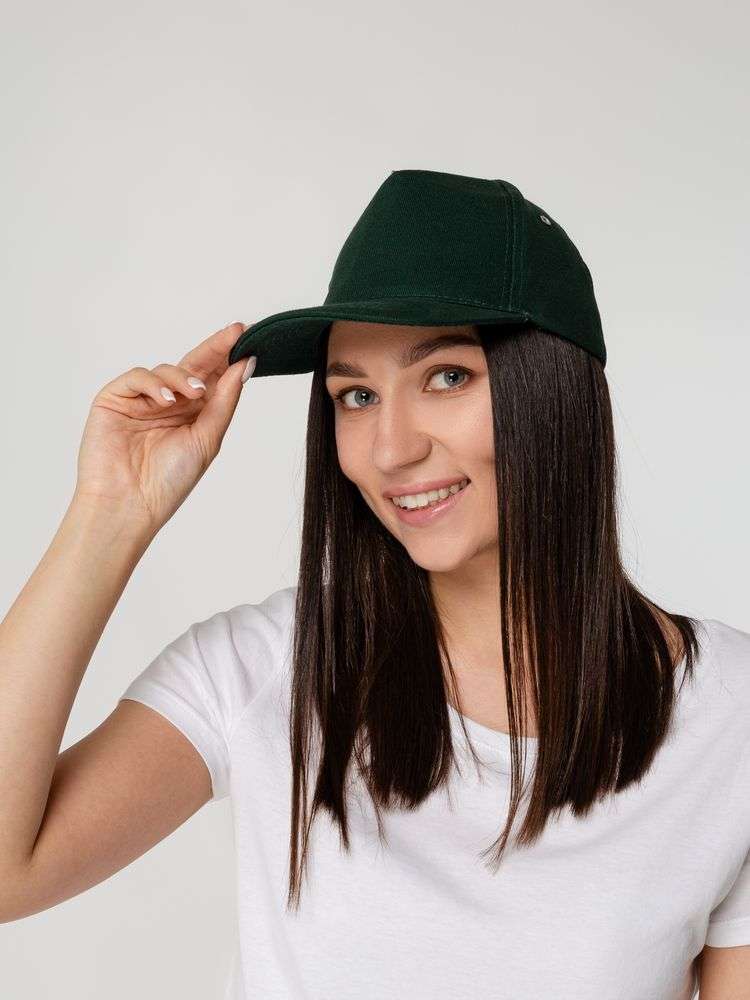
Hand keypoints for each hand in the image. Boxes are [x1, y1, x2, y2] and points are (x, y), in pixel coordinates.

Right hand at [74, 321, 254, 533]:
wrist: (129, 504)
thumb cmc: (169, 480)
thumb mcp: (208, 437)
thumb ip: (225, 400)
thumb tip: (245, 365)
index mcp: (193, 414)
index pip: (212, 377)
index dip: (228, 357)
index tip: (248, 336)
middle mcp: (169, 404)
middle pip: (192, 365)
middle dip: (214, 348)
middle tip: (235, 333)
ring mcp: (141, 400)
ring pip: (166, 370)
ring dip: (183, 377)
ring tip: (194, 395)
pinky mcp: (115, 399)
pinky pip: (137, 377)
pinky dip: (154, 383)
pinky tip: (166, 401)